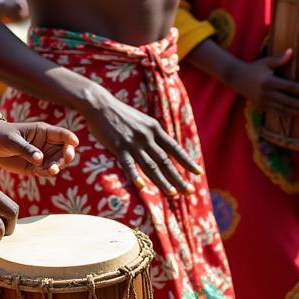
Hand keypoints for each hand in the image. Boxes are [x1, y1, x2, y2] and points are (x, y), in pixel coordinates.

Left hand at [0, 120, 77, 177]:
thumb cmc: (1, 135)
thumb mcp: (12, 141)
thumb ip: (26, 149)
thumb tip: (40, 160)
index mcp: (43, 131)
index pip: (62, 134)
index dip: (70, 139)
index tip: (74, 144)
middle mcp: (46, 144)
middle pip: (64, 151)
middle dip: (66, 157)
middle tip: (61, 162)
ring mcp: (41, 156)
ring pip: (57, 163)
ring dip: (56, 167)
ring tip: (51, 170)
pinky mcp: (35, 167)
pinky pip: (45, 171)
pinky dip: (45, 173)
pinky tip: (38, 172)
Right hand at [80, 82, 200, 197]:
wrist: (100, 104)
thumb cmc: (120, 113)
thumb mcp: (142, 120)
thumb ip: (152, 133)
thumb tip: (164, 146)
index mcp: (154, 129)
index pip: (175, 148)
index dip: (187, 162)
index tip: (198, 174)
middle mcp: (147, 137)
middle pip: (166, 161)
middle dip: (179, 178)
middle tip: (190, 192)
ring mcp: (133, 142)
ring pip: (151, 166)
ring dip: (163, 181)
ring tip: (173, 194)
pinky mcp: (118, 147)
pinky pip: (128, 164)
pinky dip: (135, 175)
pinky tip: (142, 187)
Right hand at [230, 49, 298, 115]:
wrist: (236, 78)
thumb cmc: (254, 68)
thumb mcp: (266, 62)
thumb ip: (279, 59)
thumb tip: (291, 51)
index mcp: (270, 81)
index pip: (292, 87)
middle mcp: (267, 93)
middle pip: (289, 101)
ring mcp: (264, 101)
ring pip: (284, 109)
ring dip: (298, 112)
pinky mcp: (261, 107)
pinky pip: (277, 112)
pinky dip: (288, 114)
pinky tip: (298, 115)